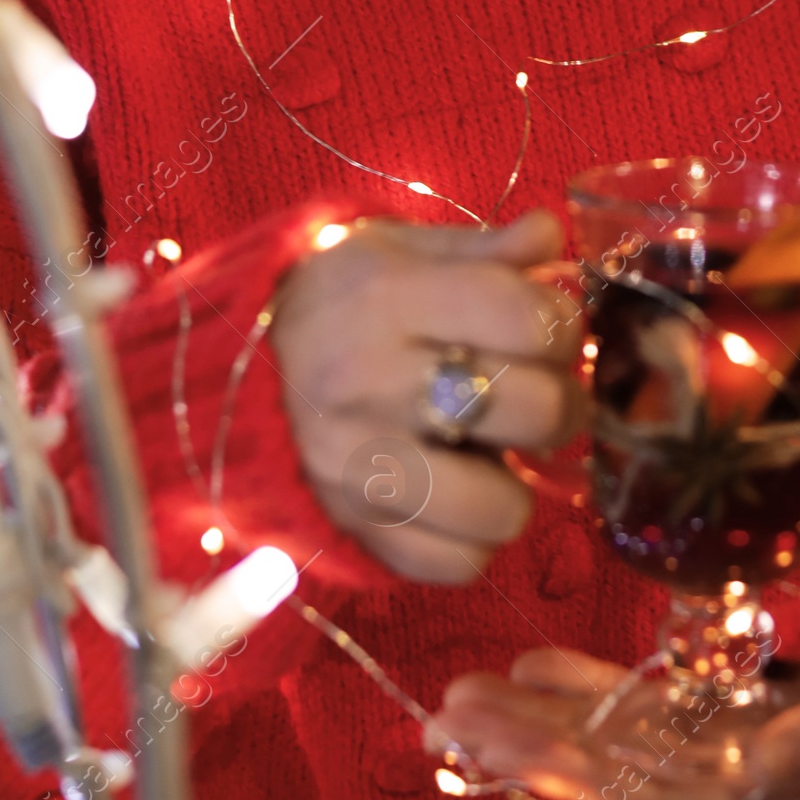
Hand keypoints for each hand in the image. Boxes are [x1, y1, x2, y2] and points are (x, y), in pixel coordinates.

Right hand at [272, 207, 583, 583]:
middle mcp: (370, 384)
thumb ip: (485, 248)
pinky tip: (456, 495)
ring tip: (490, 454)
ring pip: (499, 508)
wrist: (237, 363)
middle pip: (533, 411)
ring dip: (514, 484)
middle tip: (539, 394)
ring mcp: (355, 468)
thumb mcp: (401, 250)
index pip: (530, 320)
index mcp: (390, 298)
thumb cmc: (341, 296)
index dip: (562, 325)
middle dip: (559, 403)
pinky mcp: (350, 529)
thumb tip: (550, 234)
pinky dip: (471, 539)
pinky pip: (454, 564)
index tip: (549, 329)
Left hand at [427, 611, 799, 799]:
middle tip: (452, 718)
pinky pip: (639, 711)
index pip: (656, 791)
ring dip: (538, 721)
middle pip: (616, 775)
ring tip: (461, 702)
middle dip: (532, 747)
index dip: (581, 768)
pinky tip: (530, 667)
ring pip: (615, 743)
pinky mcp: (719, 720)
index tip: (512, 740)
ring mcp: (722, 755)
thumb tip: (758, 765)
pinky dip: (583, 691)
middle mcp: (735, 790)